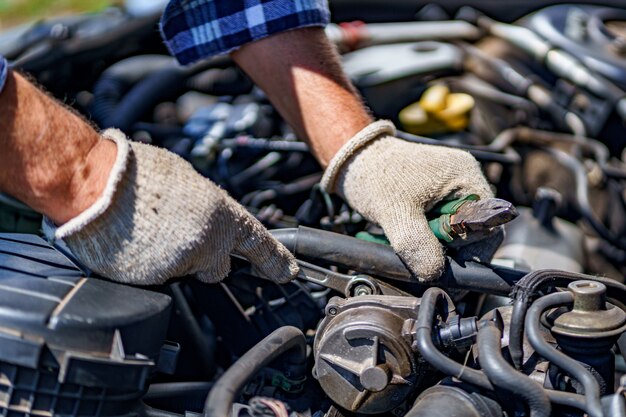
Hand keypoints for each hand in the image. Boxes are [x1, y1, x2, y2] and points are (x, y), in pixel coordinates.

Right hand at [44, 129, 298, 285]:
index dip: (275, 260)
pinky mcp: (155, 281)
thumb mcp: (187, 179)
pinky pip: (159, 277)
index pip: (259, 243)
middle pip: (216, 267)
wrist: (94, 186)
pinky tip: (138, 242)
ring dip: (172, 259)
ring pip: (184, 271)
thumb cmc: (137, 174)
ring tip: (150, 231)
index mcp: (222, 213)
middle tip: (177, 235)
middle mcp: (208, 242)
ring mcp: (181, 264)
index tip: (286, 273)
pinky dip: (150, 264)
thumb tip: (210, 215)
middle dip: (204, 259)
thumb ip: (207, 206)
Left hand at [322, 121, 496, 281]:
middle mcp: (465, 183)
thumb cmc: (373, 174)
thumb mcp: (395, 212)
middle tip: (421, 255)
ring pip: (454, 234)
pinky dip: (424, 237)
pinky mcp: (436, 198)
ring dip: (433, 244)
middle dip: (447, 249)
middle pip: (472, 233)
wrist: (352, 159)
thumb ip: (416, 244)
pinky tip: (406, 235)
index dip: (469, 252)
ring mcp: (451, 190)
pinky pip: (441, 228)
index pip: (488, 228)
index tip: (444, 266)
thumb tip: (434, 273)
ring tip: (408, 241)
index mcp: (466, 179)